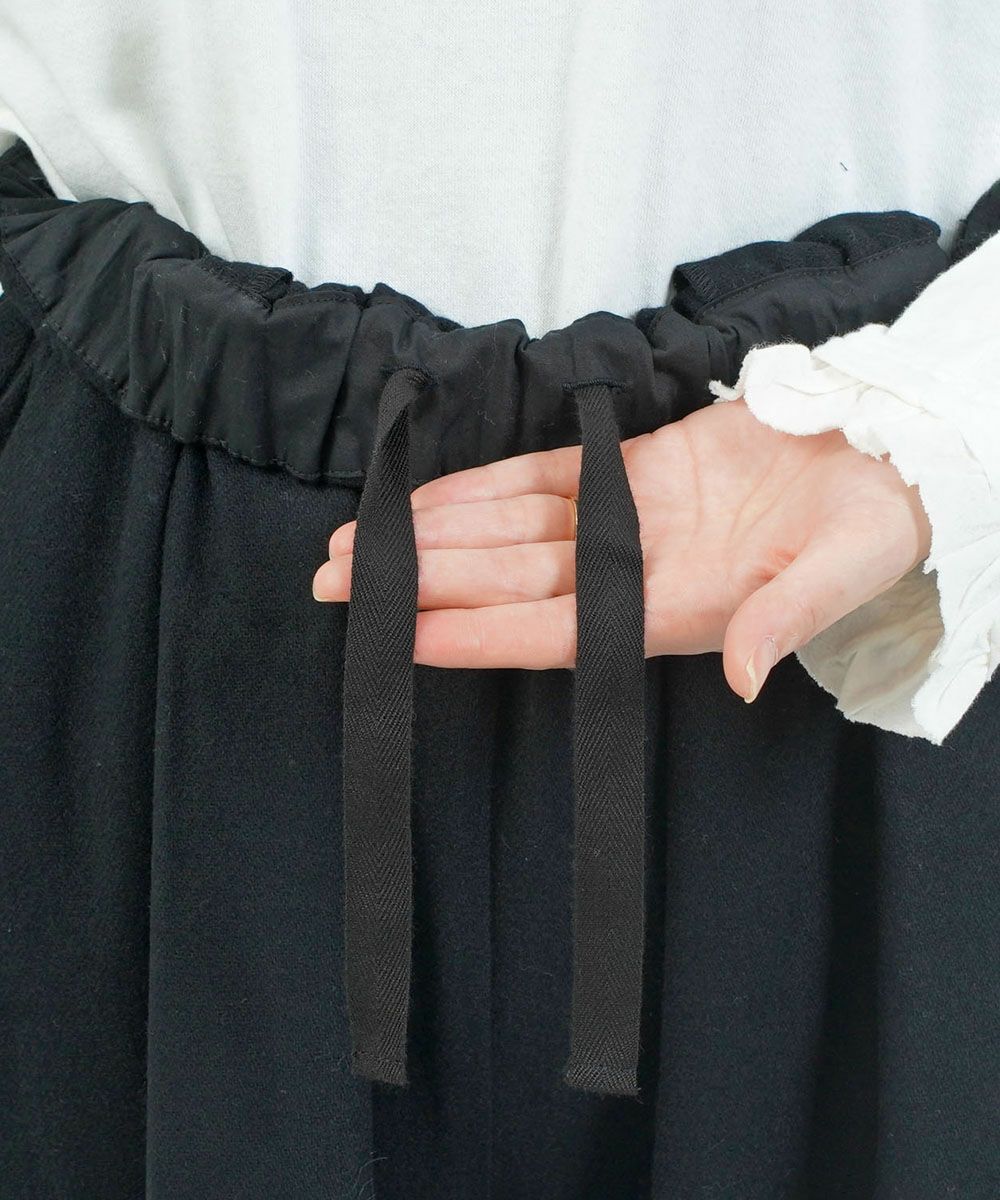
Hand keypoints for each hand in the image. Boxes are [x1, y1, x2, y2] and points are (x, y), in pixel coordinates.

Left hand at [312, 398, 930, 701]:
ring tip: (362, 541)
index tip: (402, 632)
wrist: (887, 460)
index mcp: (674, 610)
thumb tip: (744, 673)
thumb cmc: (874, 525)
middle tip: (339, 580)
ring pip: (510, 530)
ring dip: (437, 534)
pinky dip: (483, 487)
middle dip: (426, 579)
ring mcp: (628, 520)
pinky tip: (431, 497)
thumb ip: (786, 620)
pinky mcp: (632, 470)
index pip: (553, 629)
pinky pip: (541, 479)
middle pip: (509, 580)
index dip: (475, 632)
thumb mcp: (842, 573)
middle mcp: (635, 573)